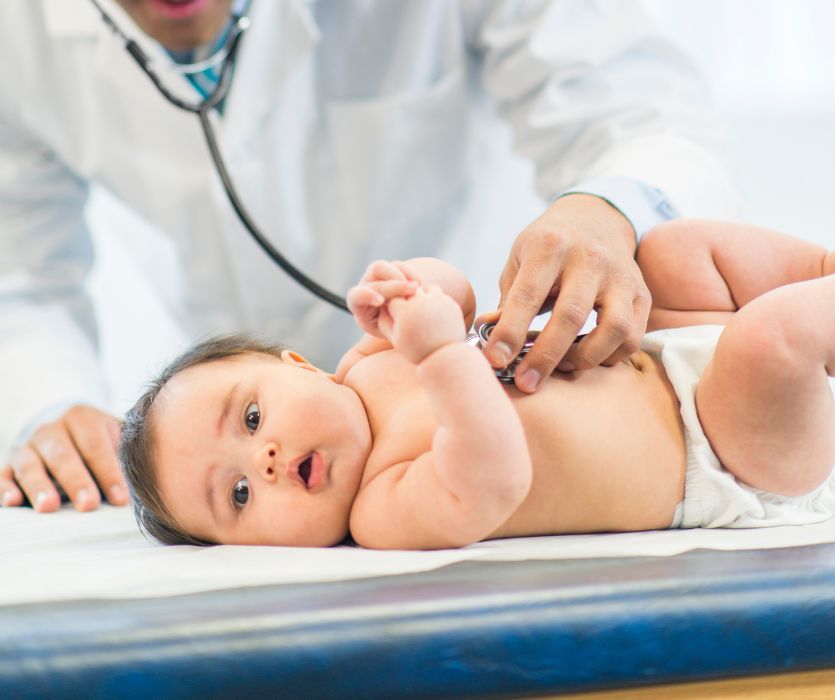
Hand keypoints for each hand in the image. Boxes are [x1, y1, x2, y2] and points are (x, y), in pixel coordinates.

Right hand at [0, 405, 127, 511]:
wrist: (65, 429)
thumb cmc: (99, 442)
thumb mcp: (116, 437)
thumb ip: (127, 454)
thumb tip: (151, 478)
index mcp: (82, 418)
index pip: (96, 446)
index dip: (108, 472)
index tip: (121, 499)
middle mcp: (52, 430)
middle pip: (63, 455)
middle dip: (77, 481)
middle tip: (88, 505)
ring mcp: (28, 446)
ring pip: (30, 464)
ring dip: (39, 486)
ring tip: (49, 507)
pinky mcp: (10, 464)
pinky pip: (3, 474)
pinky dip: (4, 487)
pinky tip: (11, 501)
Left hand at [347, 260, 419, 337]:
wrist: (408, 319)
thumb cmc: (397, 330)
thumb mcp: (391, 331)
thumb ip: (389, 321)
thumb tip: (396, 313)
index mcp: (360, 308)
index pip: (356, 297)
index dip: (366, 296)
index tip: (381, 301)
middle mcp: (364, 289)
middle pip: (374, 284)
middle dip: (395, 287)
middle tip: (414, 290)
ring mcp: (375, 278)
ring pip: (380, 268)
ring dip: (400, 276)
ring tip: (418, 288)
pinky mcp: (389, 269)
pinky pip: (397, 266)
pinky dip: (410, 274)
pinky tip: (420, 285)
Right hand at [384, 285, 466, 364]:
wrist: (444, 356)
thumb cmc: (416, 351)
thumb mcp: (395, 339)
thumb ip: (384, 322)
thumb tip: (381, 307)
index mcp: (405, 311)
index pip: (392, 298)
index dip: (393, 307)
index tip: (395, 315)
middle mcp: (421, 302)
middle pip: (408, 291)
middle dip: (406, 300)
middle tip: (408, 312)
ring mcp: (437, 300)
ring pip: (423, 289)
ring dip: (420, 296)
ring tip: (419, 311)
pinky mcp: (449, 302)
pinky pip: (437, 294)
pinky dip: (432, 300)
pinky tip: (430, 313)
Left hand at [478, 194, 650, 391]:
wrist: (595, 218)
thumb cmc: (548, 246)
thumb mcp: (520, 259)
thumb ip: (508, 300)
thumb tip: (492, 343)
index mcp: (550, 246)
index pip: (527, 295)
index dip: (510, 332)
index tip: (495, 361)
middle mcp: (589, 258)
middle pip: (571, 316)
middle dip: (545, 356)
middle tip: (527, 383)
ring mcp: (620, 276)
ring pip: (614, 328)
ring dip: (585, 359)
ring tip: (561, 369)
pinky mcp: (641, 293)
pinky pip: (634, 335)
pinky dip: (611, 356)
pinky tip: (588, 358)